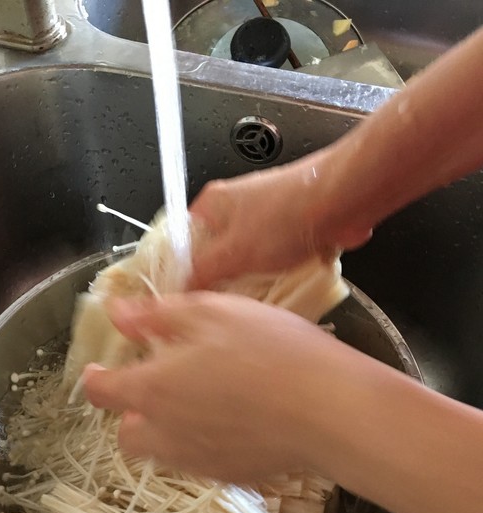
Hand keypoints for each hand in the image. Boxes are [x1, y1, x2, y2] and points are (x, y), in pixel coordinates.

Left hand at [83, 292, 349, 481]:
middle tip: (162, 386)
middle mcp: (166, 434)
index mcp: (153, 390)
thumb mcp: (212, 313)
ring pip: (162, 452)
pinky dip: (203, 444)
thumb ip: (157, 316)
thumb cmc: (270, 350)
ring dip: (166, 430)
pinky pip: (200, 463)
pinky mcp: (231, 477)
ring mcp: (198, 462)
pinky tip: (234, 423)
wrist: (329, 411)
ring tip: (201, 403)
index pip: (101, 392)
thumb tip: (117, 314)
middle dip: (133, 413)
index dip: (95, 378)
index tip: (100, 368)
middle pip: (127, 434)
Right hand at [189, 150, 371, 289]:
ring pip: (245, 256)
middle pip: (215, 250)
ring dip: (249, 277)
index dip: (181, 268)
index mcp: (212, 202)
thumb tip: (185, 287)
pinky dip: (273, 272)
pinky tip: (278, 286)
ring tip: (252, 295)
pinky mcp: (290, 226)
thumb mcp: (233, 253)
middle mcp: (236, 205)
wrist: (342, 201)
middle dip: (219, 276)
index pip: (181, 239)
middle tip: (220, 300)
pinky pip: (272, 257)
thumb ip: (203, 272)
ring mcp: (264, 215)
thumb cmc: (287, 217)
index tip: (185, 293)